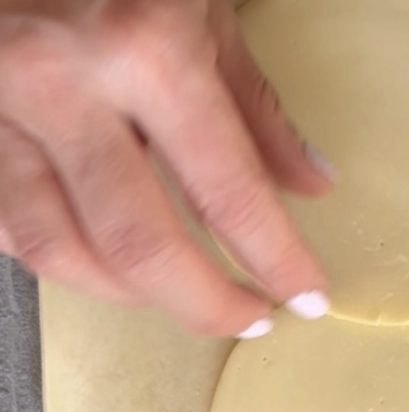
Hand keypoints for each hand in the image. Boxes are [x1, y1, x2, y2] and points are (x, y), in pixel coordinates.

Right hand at [0, 0, 333, 336]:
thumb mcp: (201, 7)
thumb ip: (255, 106)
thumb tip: (311, 185)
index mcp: (143, 49)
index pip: (230, 196)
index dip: (278, 263)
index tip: (309, 298)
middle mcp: (61, 84)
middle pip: (140, 249)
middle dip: (208, 306)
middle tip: (250, 317)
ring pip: (62, 251)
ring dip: (135, 295)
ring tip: (184, 293)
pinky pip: (8, 226)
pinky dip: (66, 258)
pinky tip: (108, 260)